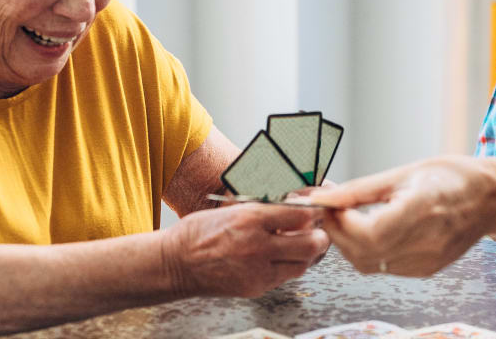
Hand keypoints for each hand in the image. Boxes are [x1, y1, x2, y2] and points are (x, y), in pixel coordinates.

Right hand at [162, 204, 330, 297]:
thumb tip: (298, 208)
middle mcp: (258, 245)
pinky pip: (285, 278)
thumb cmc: (200, 232)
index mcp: (251, 218)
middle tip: (316, 232)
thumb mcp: (232, 210)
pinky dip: (288, 268)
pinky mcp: (256, 287)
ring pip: (304, 264)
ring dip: (306, 255)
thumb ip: (266, 211)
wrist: (176, 264)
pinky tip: (279, 259)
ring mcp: (258, 270)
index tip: (317, 211)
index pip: (301, 214)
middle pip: (312, 243)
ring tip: (298, 246)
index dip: (314, 212)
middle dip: (319, 236)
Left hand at [308, 156, 495, 276]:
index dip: (340, 223)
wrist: (489, 198)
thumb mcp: (403, 173)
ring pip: (369, 265)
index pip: (368, 234)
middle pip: (363, 254)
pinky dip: (368, 251)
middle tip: (333, 210)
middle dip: (338, 233)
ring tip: (349, 218)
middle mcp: (427, 241)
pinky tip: (370, 230)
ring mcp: (427, 260)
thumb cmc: (451, 177)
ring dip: (350, 244)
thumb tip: (324, 198)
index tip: (331, 204)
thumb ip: (360, 190)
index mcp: (422, 209)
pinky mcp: (426, 269)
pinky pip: (384, 267)